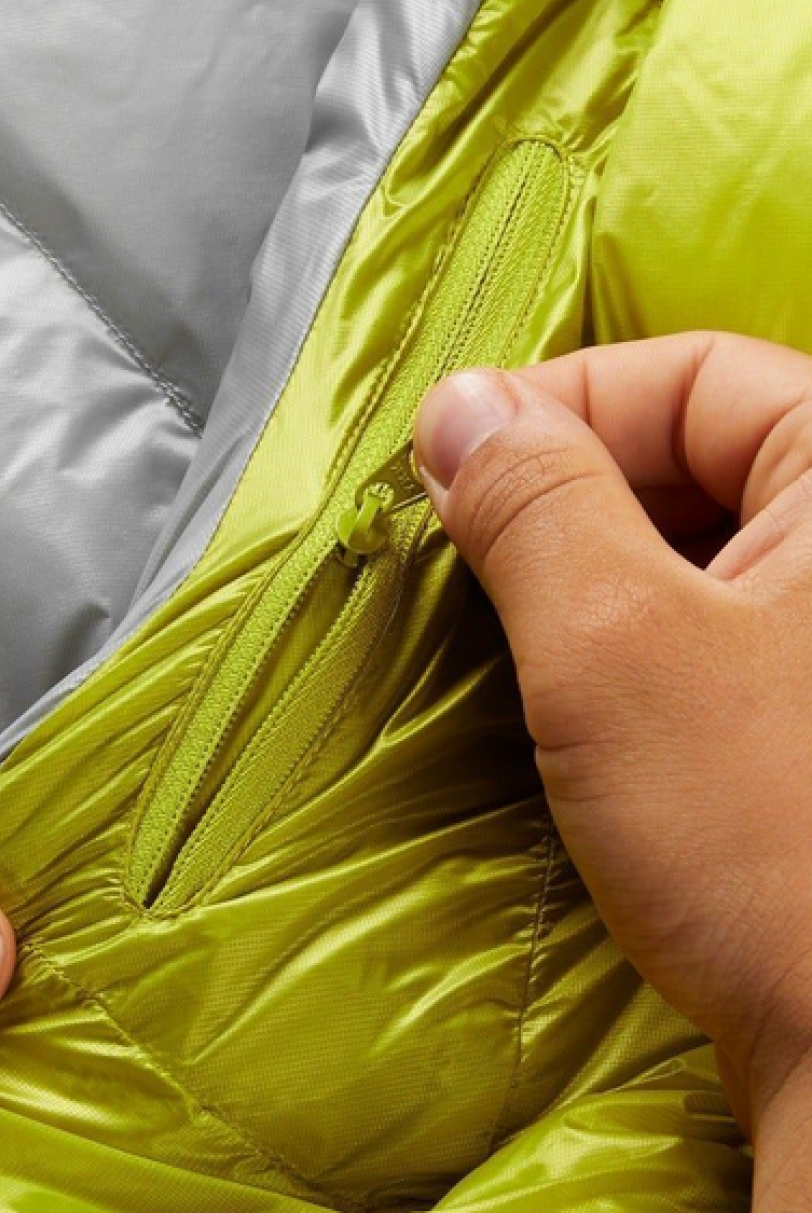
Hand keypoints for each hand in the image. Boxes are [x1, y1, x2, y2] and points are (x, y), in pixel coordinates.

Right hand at [416, 334, 811, 1212]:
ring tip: (518, 632)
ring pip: (712, 549)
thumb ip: (533, 501)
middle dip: (572, 492)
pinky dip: (645, 641)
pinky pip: (730, 631)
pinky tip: (590, 701)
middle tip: (469, 556)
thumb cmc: (763, 838)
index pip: (693, 374)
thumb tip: (462, 405)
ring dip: (599, 572)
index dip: (558, 404)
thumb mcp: (611, 646)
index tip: (449, 472)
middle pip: (708, 452)